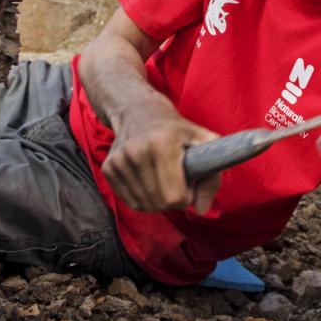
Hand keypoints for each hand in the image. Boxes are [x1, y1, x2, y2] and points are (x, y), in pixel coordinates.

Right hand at [101, 108, 220, 212]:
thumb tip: (202, 209)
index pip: (174, 196)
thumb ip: (212, 176)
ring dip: (158, 200)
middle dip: (174, 201)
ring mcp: (119, 161)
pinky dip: (143, 199)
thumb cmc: (176, 129)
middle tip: (177, 182)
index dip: (188, 196)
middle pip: (159, 203)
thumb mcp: (203, 142)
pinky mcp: (108, 168)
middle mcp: (136, 152)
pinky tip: (149, 181)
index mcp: (161, 144)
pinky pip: (129, 202)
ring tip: (163, 180)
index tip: (190, 183)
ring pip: (143, 206)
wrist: (139, 111)